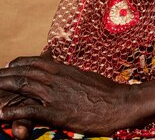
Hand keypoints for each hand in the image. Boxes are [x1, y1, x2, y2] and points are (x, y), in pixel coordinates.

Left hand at [0, 57, 138, 134]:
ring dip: (4, 88)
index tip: (9, 66)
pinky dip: (13, 111)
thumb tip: (66, 73)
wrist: (119, 103)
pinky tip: (1, 114)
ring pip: (23, 86)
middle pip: (24, 72)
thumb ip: (71, 74)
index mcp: (63, 68)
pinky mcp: (56, 110)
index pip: (35, 62)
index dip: (19, 63)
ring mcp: (55, 93)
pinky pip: (29, 109)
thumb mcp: (86, 76)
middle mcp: (56, 77)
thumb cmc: (106, 91)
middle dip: (5, 75)